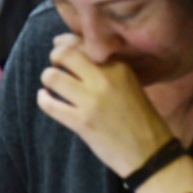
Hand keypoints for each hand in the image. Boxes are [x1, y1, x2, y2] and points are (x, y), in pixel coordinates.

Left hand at [37, 34, 174, 177]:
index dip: (66, 42)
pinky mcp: (81, 121)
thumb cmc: (140, 117)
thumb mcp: (130, 84)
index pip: (85, 44)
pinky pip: (49, 104)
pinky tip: (47, 99)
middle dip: (55, 57)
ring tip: (52, 85)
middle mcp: (106, 79)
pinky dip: (43, 99)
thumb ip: (108, 70)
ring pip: (52, 77)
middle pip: (65, 54)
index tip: (60, 45)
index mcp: (121, 67)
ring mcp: (92, 101)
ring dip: (48, 78)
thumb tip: (75, 54)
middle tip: (56, 65)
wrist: (149, 150)